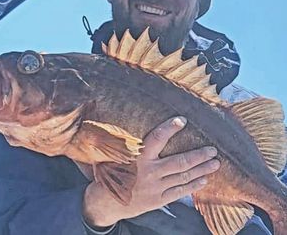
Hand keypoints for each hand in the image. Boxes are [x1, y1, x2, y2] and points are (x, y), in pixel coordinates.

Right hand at [82, 116, 219, 226]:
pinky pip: (180, 192)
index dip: (169, 128)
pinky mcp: (158, 200)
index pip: (156, 138)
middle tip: (213, 149)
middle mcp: (149, 172)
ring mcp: (155, 187)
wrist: (107, 202)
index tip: (183, 120)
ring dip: (201, 169)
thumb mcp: (119, 156)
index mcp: (138, 157)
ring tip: (215, 162)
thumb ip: (132, 145)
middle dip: (198, 155)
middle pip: (179, 162)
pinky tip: (204, 179)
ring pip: (183, 177)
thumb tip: (144, 128)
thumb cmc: (114, 173)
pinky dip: (193, 185)